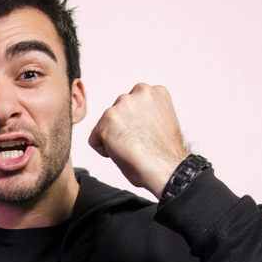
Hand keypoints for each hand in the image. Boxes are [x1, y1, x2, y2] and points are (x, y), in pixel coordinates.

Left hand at [88, 83, 189, 198]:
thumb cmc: (165, 153)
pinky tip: (122, 153)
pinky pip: (94, 139)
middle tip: (138, 143)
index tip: (146, 135)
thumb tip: (131, 118)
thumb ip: (145, 113)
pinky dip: (104, 150)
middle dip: (122, 129)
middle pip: (116, 113)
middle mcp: (138, 92)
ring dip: (113, 138)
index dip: (135, 126)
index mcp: (153, 92)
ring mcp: (122, 104)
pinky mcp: (108, 119)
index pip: (129, 107)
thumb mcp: (161, 120)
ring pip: (105, 125)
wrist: (166, 169)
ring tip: (132, 148)